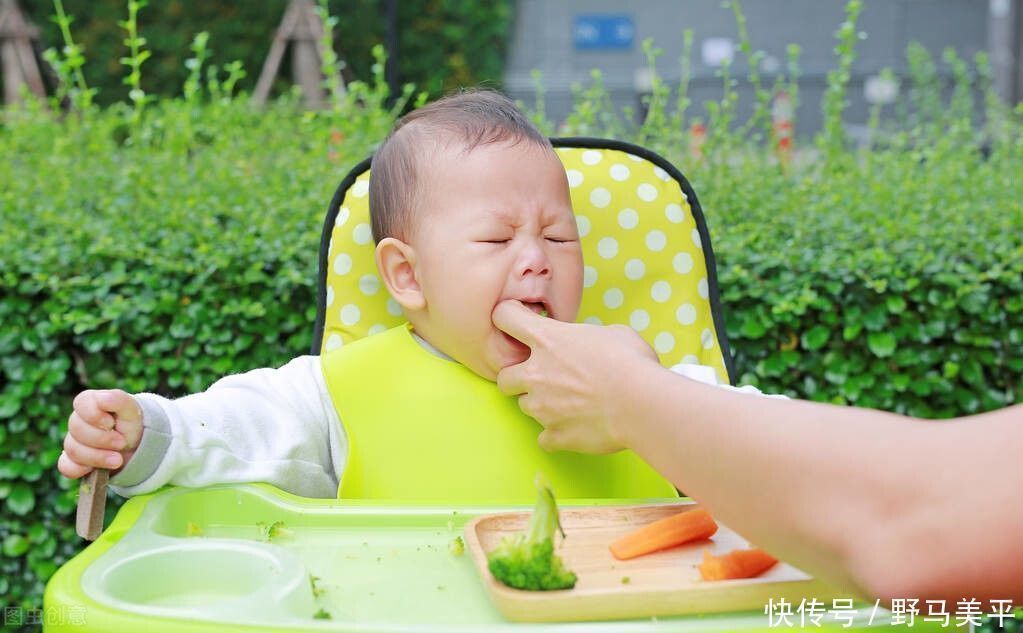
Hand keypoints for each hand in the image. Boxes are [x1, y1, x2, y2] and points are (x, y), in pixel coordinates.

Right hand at [58, 389, 143, 478]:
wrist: (136, 446)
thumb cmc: (130, 423)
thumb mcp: (131, 409)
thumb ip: (118, 400)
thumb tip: (103, 399)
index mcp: (89, 403)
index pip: (81, 403)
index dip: (95, 415)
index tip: (111, 423)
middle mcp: (77, 421)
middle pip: (77, 429)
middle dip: (102, 439)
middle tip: (122, 443)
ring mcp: (72, 441)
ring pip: (73, 450)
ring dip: (98, 457)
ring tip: (118, 459)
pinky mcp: (72, 461)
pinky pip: (66, 467)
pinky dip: (82, 469)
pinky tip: (98, 469)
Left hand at [492, 300, 658, 453]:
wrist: (641, 403)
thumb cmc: (632, 362)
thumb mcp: (613, 333)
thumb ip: (588, 338)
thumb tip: (590, 345)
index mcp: (547, 339)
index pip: (504, 318)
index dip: (507, 318)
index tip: (518, 324)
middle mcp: (535, 373)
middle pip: (503, 377)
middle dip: (517, 377)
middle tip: (542, 377)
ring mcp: (542, 407)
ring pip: (523, 407)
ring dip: (540, 404)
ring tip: (568, 403)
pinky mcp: (554, 435)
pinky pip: (544, 438)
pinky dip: (556, 434)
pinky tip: (575, 427)